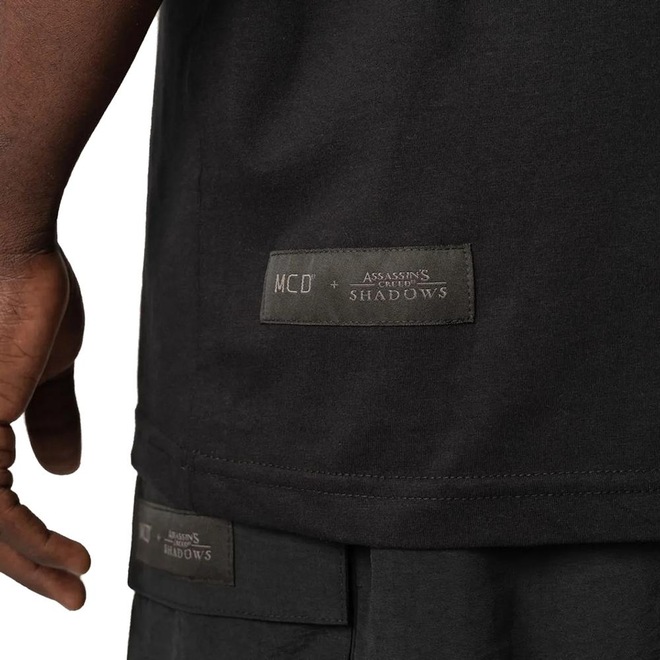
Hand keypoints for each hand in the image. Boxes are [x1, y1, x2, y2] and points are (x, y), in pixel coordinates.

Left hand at [0, 245, 89, 609]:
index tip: (69, 561)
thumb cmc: (30, 299)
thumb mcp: (46, 375)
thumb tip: (61, 470)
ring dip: (33, 564)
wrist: (14, 253)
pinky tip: (65, 553)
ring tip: (77, 581)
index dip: (27, 542)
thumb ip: (50, 422)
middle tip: (73, 591)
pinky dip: (31, 539)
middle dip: (28, 569)